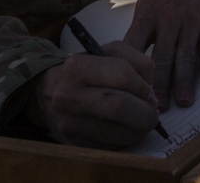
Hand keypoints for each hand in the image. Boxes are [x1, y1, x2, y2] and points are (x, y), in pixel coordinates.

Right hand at [27, 41, 157, 147]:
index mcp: (77, 67)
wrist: (48, 92)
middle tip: (152, 111)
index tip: (148, 91)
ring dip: (140, 129)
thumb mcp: (107, 53)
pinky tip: (124, 128)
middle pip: (120, 107)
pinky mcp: (74, 143)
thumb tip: (151, 97)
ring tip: (141, 120)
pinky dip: (126, 139)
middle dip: (145, 112)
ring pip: (119, 133)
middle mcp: (68, 96)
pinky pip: (112, 146)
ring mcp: (69, 123)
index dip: (143, 86)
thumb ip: (136, 64)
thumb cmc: (85, 71)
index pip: (123, 75)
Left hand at [124, 0, 199, 109]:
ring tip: (183, 102)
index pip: (134, 46)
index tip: (130, 92)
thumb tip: (121, 68)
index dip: (132, 70)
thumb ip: (136, 36)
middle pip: (162, 56)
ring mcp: (190, 22)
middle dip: (159, 83)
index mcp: (146, 17)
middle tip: (156, 107)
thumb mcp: (142, 10)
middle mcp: (167, 20)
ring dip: (184, 81)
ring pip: (186, 55)